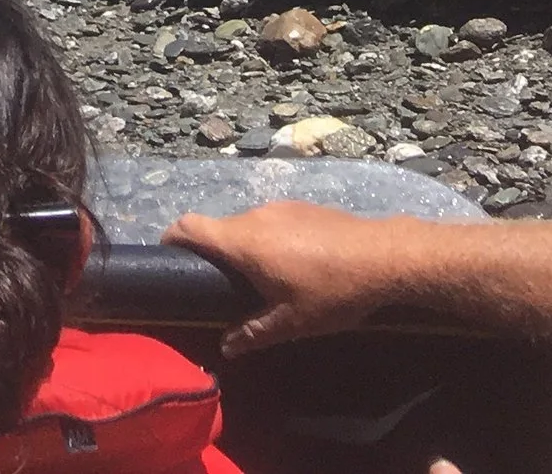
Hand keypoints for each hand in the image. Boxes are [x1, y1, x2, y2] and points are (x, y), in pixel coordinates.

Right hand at [166, 201, 424, 355]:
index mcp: (243, 242)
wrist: (383, 257)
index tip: (167, 255)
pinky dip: (271, 240)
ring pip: (247, 225)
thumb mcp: (292, 323)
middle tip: (224, 285)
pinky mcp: (302, 206)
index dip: (172, 237)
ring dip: (246, 247)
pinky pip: (272, 221)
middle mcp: (254, 216)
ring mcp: (279, 207)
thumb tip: (226, 346)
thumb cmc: (331, 292)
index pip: (190, 226)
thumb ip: (253, 332)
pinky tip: (295, 265)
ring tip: (264, 280)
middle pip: (219, 228)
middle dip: (215, 253)